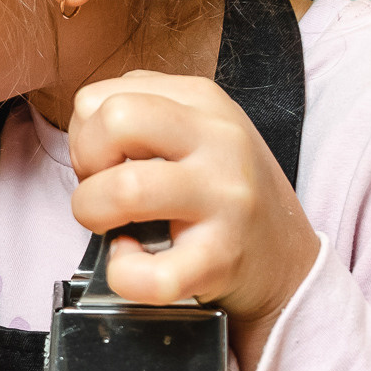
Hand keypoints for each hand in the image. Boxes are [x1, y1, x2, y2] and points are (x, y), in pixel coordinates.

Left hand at [68, 69, 318, 366]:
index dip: (86, 135)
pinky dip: (124, 273)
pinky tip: (135, 262)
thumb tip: (85, 130)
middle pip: (113, 120)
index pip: (99, 98)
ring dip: (94, 214)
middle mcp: (218, 140)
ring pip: (123, 189)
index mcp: (202, 101)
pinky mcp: (221, 257)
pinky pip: (148, 273)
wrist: (286, 259)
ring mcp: (224, 197)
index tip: (109, 162)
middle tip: (104, 190)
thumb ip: (143, 113)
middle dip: (84, 162)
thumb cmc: (222, 193)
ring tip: (117, 227)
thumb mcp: (196, 128)